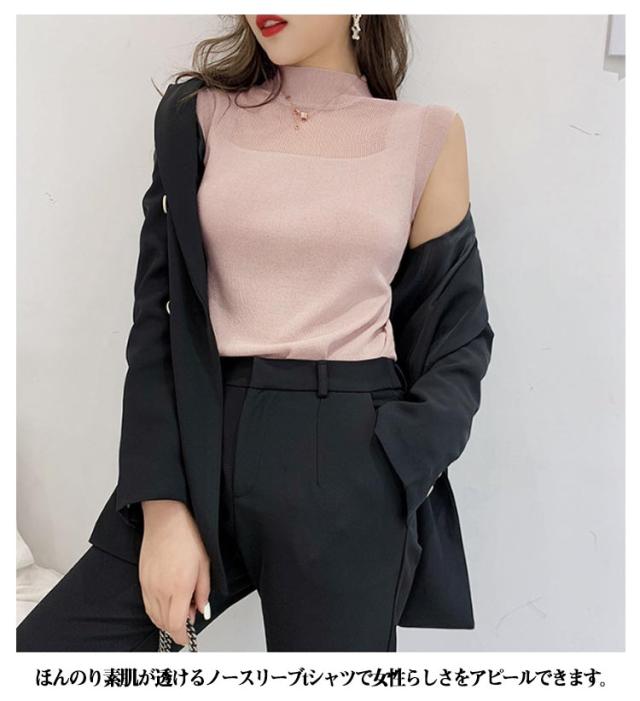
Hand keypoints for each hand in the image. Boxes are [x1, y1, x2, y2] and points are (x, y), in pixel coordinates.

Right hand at [138, 500, 210, 645]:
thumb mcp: (205, 564)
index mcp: (179, 586)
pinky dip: (157, 610)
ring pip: (154, 616)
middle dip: (177, 627)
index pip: (177, 624)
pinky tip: (167, 601)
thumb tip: (202, 610)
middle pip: (164, 623)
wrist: (166, 517)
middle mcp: (160, 589)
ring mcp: (149, 585)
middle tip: (190, 616)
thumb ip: (203, 591)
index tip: (188, 637)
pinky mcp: (142, 579)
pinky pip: (147, 605)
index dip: (183, 636)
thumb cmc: (187, 535)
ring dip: (166, 620)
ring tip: (181, 607)